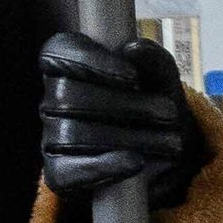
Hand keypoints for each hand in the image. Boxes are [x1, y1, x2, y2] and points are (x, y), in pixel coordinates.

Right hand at [37, 31, 206, 205]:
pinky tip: (135, 163)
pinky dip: (104, 167)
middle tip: (167, 113)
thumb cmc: (156, 105)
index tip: (132, 77)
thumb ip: (154, 60)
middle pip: (69, 96)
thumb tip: (133, 48)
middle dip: (125, 106)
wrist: (166, 153)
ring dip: (129, 138)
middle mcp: (54, 101)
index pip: (58, 52)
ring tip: (169, 142)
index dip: (89, 60)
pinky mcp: (59, 174)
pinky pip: (69, 172)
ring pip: (75, 134)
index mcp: (70, 66)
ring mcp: (54, 138)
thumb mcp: (164, 80)